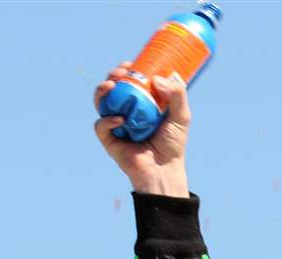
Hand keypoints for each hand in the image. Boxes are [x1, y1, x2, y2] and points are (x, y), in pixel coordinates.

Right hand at [93, 63, 191, 196]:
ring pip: (100, 102)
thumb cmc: (173, 146)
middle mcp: (125, 112)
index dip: (126, 70)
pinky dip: (107, 120)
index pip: (128, 81)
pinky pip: (101, 125)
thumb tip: (157, 78)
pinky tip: (120, 120)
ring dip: (102, 90)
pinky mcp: (109, 141)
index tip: (131, 63)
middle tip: (121, 72)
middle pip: (112, 87)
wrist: (165, 171)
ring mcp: (115, 125)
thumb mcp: (181, 117)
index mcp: (140, 104)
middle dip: (113, 75)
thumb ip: (177, 95)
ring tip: (112, 85)